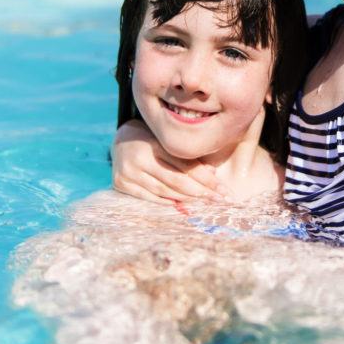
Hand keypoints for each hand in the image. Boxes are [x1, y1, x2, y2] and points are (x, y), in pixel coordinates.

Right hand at [111, 120, 228, 203]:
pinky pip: (149, 197)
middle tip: (218, 200)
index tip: (222, 189)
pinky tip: (181, 203)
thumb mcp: (170, 142)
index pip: (185, 165)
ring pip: (164, 190)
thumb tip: (213, 174)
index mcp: (154, 142)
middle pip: (176, 180)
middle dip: (201, 192)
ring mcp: (128, 172)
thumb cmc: (154, 140)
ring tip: (203, 203)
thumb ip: (189, 157)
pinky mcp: (121, 183)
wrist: (121, 140)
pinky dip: (167, 201)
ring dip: (187, 199)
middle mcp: (139, 157)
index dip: (206, 179)